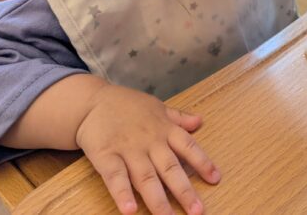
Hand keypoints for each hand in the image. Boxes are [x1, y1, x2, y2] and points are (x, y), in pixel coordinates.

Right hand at [76, 84, 219, 214]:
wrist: (92, 102)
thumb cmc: (127, 105)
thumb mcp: (156, 106)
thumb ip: (178, 117)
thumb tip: (199, 121)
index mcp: (164, 128)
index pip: (188, 146)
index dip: (202, 162)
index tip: (215, 179)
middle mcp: (150, 141)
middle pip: (170, 167)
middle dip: (184, 190)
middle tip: (197, 211)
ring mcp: (128, 150)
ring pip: (145, 177)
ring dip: (157, 200)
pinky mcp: (106, 156)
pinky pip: (115, 177)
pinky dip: (122, 194)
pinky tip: (130, 210)